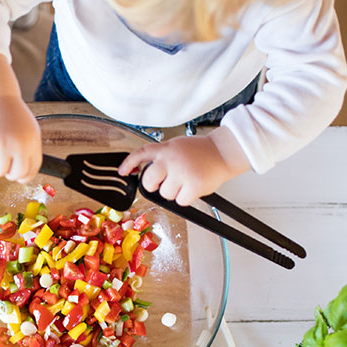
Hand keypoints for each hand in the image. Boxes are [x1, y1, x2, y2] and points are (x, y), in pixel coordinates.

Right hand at [0, 95, 41, 181]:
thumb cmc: (8, 113)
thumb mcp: (27, 129)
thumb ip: (26, 149)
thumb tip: (23, 172)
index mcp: (32, 141)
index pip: (33, 169)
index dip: (24, 176)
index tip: (17, 176)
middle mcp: (20, 144)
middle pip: (16, 174)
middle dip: (8, 172)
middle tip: (1, 162)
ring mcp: (2, 144)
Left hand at [118, 134, 248, 205]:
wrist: (223, 152)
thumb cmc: (201, 151)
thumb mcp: (177, 146)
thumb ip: (162, 156)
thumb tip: (146, 171)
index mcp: (166, 149)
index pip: (141, 154)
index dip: (128, 163)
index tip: (122, 171)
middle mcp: (171, 160)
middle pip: (148, 181)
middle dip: (154, 186)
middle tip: (166, 182)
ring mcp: (182, 173)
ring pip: (165, 194)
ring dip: (174, 192)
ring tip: (186, 181)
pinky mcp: (193, 186)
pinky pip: (180, 201)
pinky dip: (186, 198)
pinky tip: (193, 188)